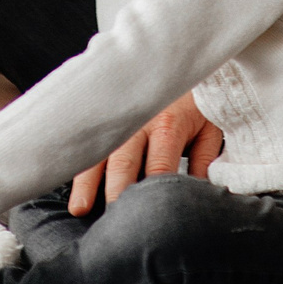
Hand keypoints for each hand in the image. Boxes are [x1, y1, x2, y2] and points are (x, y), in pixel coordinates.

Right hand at [67, 91, 220, 215]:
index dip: (150, 197)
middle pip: (123, 162)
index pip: (158, 168)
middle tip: (110, 223)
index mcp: (168, 124)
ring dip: (87, 182)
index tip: (145, 222)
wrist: (184, 60)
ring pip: (99, 152)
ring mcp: (119, 116)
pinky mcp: (108, 113)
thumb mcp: (210, 130)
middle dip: (115, 193)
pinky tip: (72, 183)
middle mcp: (139, 120)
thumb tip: (196, 197)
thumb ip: (204, 163)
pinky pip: (90, 139)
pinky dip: (80, 162)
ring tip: (79, 208)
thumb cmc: (198, 103)